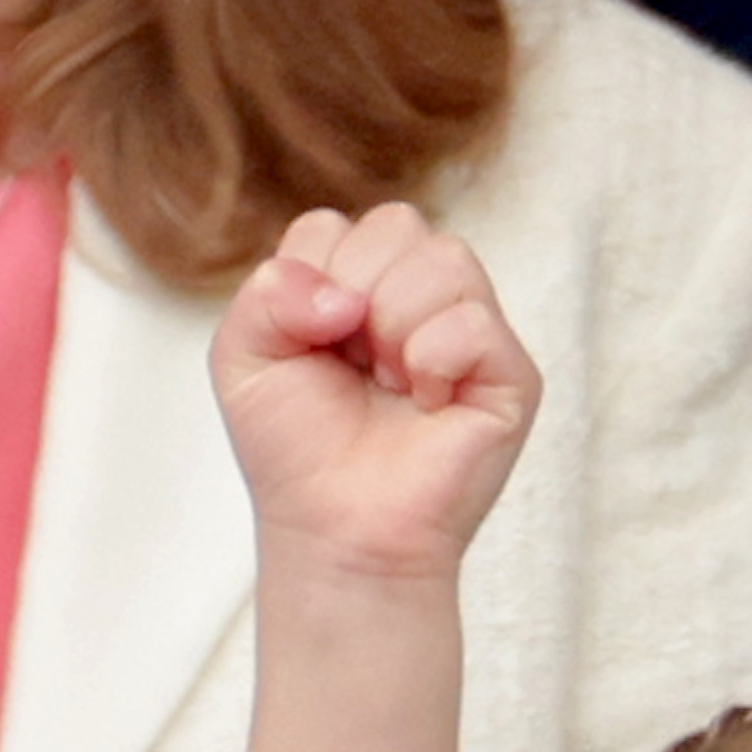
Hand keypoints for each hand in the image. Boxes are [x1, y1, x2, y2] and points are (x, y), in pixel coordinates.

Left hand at [212, 204, 539, 584]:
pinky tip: (424, 403)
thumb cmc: (295, 448)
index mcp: (355, 284)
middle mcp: (419, 294)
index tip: (304, 342)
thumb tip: (342, 294)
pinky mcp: (509, 370)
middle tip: (348, 363)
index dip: (307, 281)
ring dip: (392, 326)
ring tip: (386, 384)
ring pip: (444, 258)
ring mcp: (470, 327)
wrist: (333, 527)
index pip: (331, 226)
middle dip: (351, 293)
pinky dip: (432, 363)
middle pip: (394, 224)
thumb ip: (266, 295)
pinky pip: (473, 323)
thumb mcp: (243, 359)